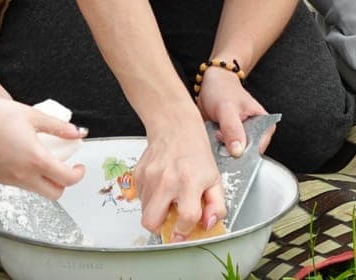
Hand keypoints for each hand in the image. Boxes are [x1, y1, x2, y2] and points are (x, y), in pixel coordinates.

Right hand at [0, 90, 85, 197]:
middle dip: (64, 183)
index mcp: (35, 159)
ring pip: (37, 191)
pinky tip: (27, 158)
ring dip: (47, 181)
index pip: (66, 179)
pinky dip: (31, 177)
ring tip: (45, 158)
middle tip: (65, 166)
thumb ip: (59, 127)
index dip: (78, 174)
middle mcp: (23, 175)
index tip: (79, 166)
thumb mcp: (33, 115)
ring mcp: (10, 180)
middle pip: (54, 194)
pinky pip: (22, 185)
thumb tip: (78, 132)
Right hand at [134, 107, 223, 239]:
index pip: (185, 218)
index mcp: (189, 182)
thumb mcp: (215, 178)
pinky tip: (162, 186)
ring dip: (156, 212)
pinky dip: (150, 198)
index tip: (184, 231)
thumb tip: (208, 224)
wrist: (175, 126)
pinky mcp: (138, 173)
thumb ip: (216, 205)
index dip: (185, 230)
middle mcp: (167, 180)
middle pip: (151, 222)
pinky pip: (140, 198)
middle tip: (170, 221)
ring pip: (144, 212)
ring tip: (169, 198)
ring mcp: (150, 177)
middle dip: (160, 228)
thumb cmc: (196, 151)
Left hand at [194, 65, 272, 161]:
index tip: (230, 150)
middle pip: (246, 155)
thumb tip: (238, 151)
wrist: (210, 82)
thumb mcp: (227, 108)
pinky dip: (217, 149)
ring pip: (234, 155)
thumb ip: (233, 129)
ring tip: (215, 134)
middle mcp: (255, 132)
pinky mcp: (229, 139)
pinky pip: (224, 151)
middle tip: (219, 137)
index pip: (259, 149)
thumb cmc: (222, 90)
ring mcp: (242, 137)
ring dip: (222, 151)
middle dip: (230, 152)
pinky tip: (212, 138)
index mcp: (264, 124)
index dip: (244, 154)